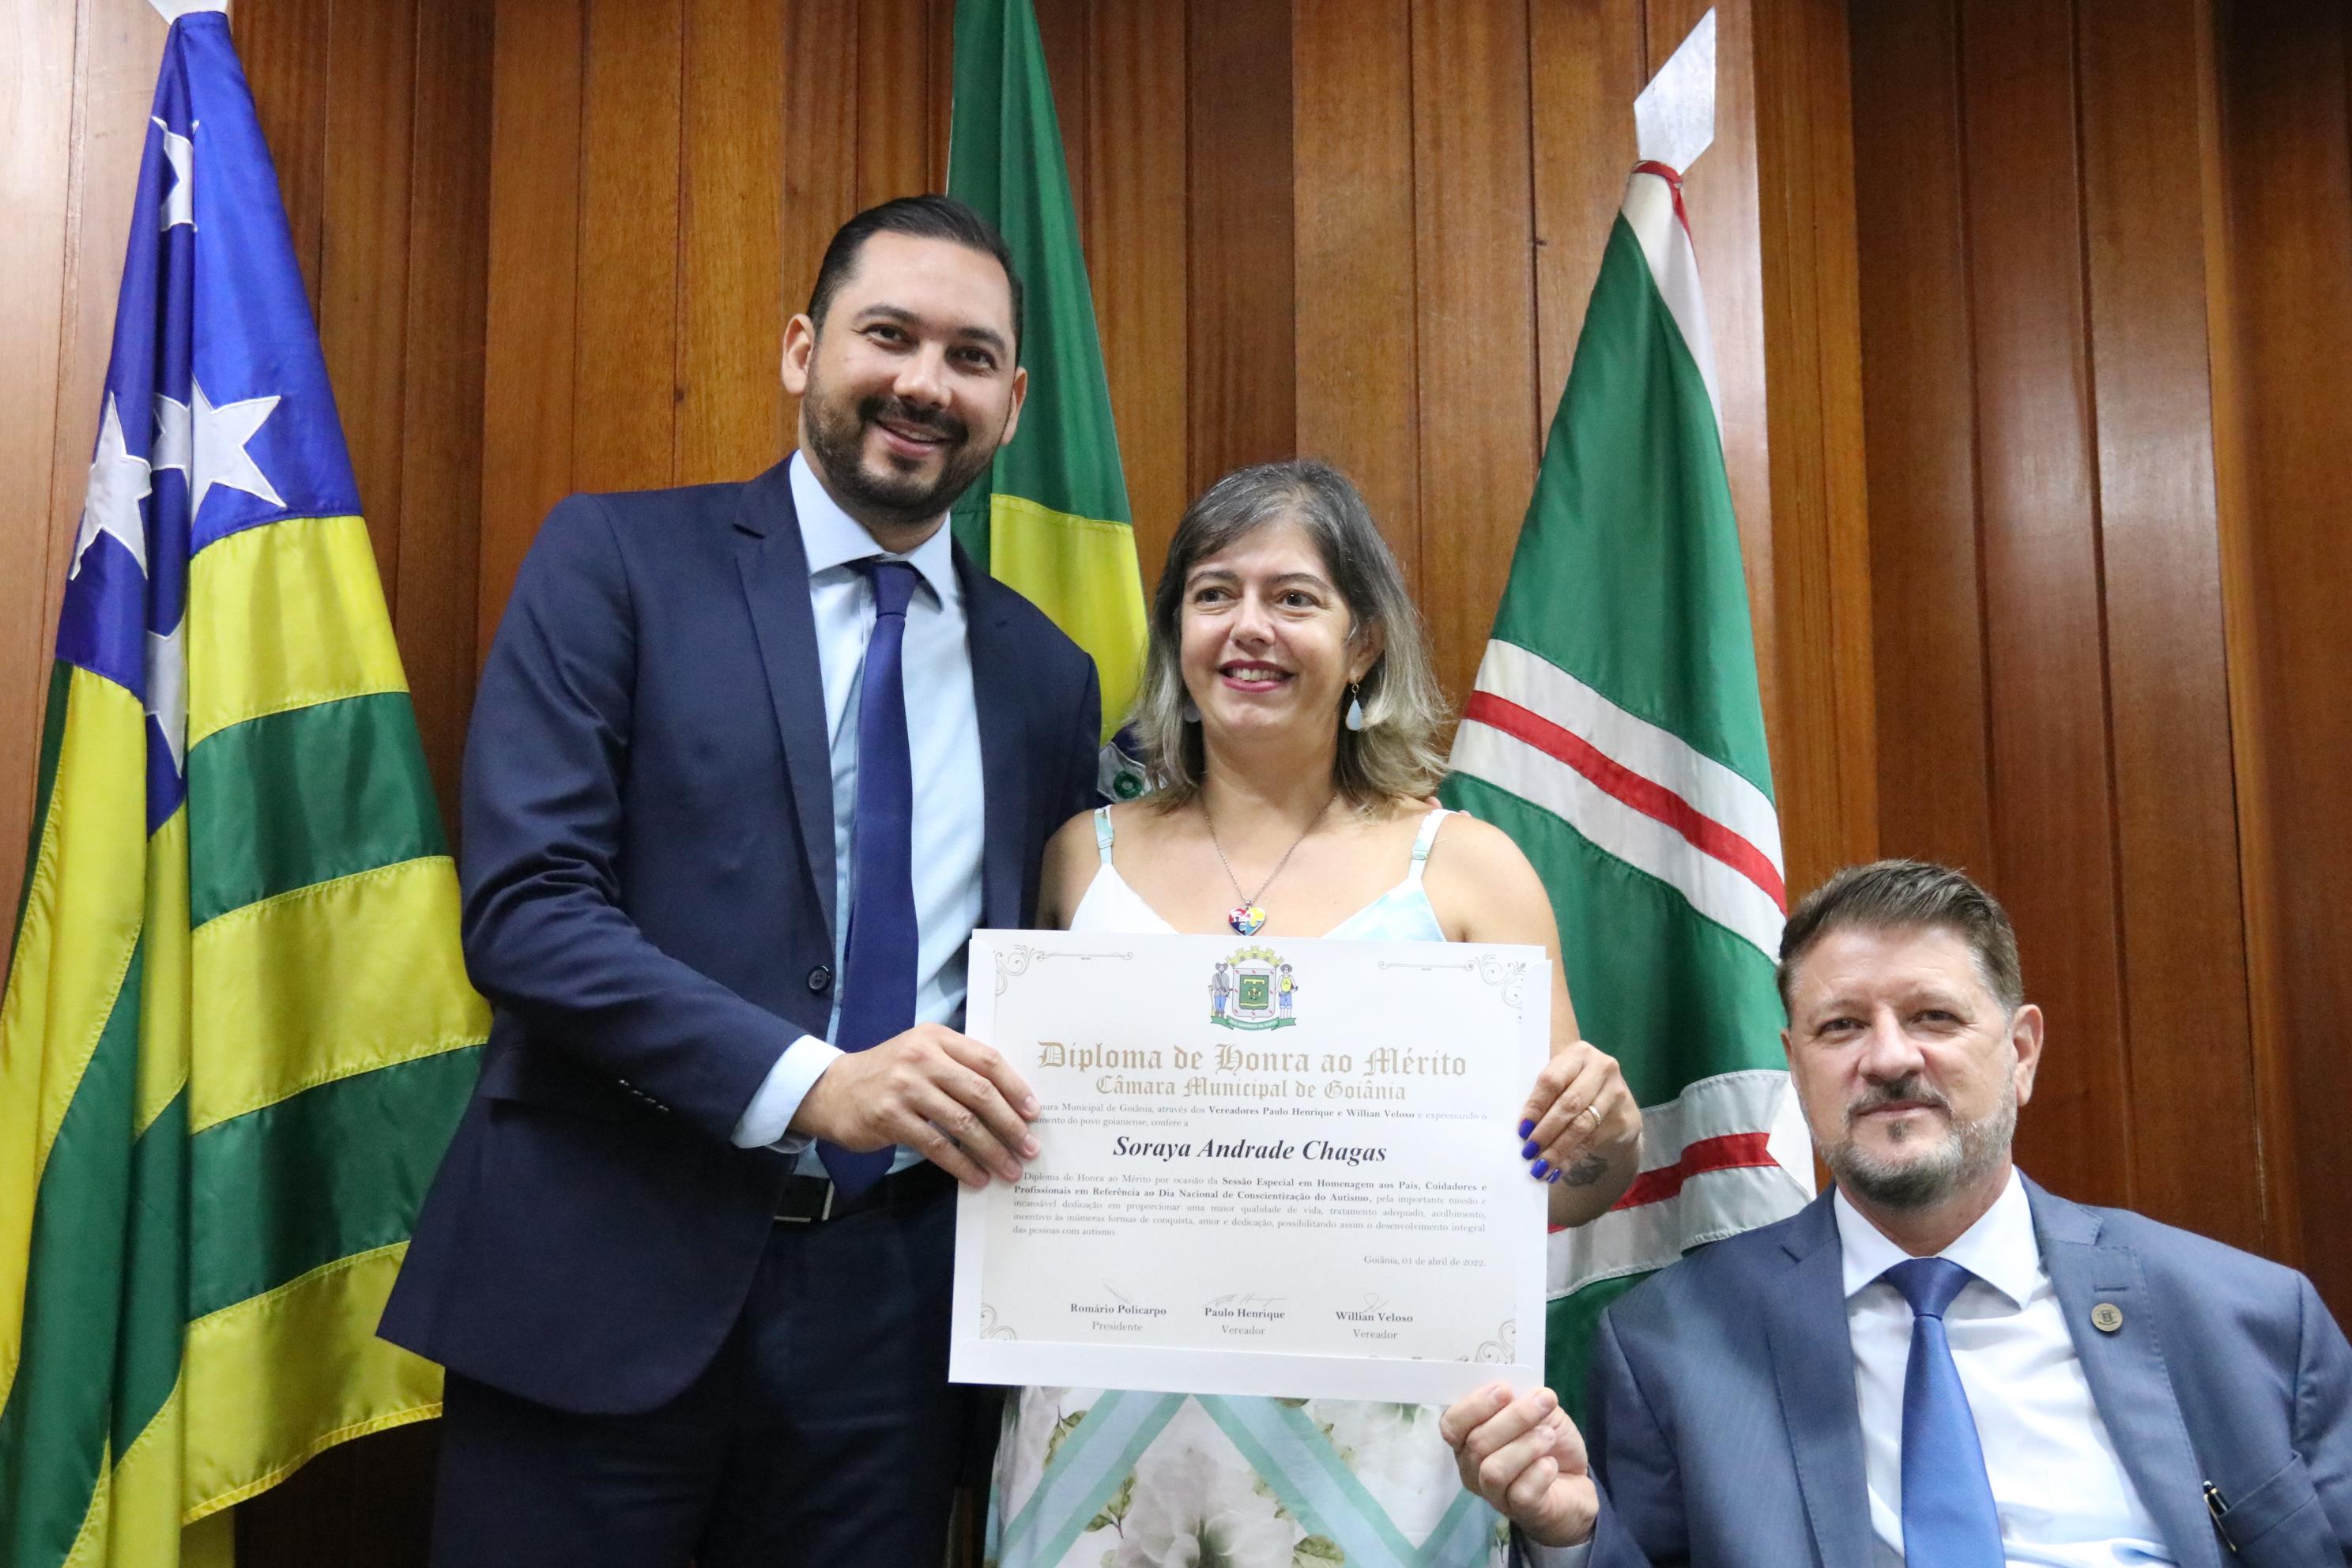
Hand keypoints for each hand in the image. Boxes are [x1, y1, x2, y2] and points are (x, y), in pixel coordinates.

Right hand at [791, 1023, 1040, 1187]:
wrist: (832, 1088)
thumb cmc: (888, 1073)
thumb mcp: (921, 1053)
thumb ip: (958, 1066)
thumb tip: (1009, 1101)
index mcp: (937, 1038)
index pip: (988, 1060)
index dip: (1015, 1088)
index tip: (1034, 1113)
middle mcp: (923, 1058)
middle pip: (980, 1093)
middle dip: (1010, 1124)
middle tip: (1030, 1148)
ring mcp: (905, 1087)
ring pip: (962, 1122)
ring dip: (991, 1150)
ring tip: (1010, 1168)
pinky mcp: (891, 1117)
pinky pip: (936, 1145)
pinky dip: (961, 1164)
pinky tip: (976, 1176)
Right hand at [1439, 1383, 1597, 1547]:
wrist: (1576, 1482)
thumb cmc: (1547, 1441)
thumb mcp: (1536, 1412)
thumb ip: (1521, 1398)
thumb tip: (1516, 1385)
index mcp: (1468, 1439)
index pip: (1451, 1424)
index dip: (1474, 1405)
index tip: (1505, 1389)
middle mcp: (1472, 1468)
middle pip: (1478, 1443)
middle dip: (1514, 1417)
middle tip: (1544, 1402)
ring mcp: (1493, 1493)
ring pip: (1494, 1470)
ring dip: (1526, 1446)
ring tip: (1549, 1435)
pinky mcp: (1520, 1512)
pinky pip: (1521, 1492)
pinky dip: (1540, 1472)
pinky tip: (1551, 1464)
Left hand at [1519, 1040, 1637, 1185]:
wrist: (1616, 1106)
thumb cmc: (1576, 1090)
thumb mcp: (1562, 1083)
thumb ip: (1544, 1096)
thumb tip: (1521, 1129)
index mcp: (1578, 1053)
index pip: (1551, 1080)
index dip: (1535, 1107)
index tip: (1521, 1130)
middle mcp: (1602, 1068)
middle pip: (1569, 1104)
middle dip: (1546, 1131)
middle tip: (1529, 1152)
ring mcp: (1617, 1093)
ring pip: (1581, 1126)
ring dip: (1558, 1149)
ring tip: (1540, 1167)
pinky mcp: (1625, 1118)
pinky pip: (1592, 1141)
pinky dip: (1571, 1157)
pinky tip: (1557, 1169)